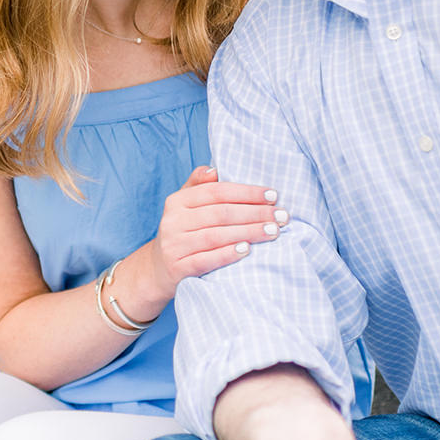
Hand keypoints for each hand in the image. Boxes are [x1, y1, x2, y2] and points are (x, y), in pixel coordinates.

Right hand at [148, 165, 285, 300]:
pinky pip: (206, 259)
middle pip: (220, 213)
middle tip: (281, 216)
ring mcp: (174, 245)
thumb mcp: (184, 206)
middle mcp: (173, 221)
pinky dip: (228, 254)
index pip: (216, 191)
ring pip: (216, 236)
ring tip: (273, 232)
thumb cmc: (182, 233)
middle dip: (255, 213)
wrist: (157, 270)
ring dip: (248, 233)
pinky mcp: (177, 268)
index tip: (273, 195)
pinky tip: (247, 250)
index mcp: (177, 201)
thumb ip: (198, 185)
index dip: (246, 192)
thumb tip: (214, 169)